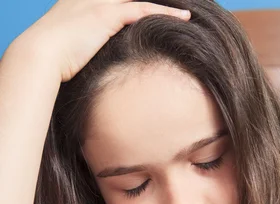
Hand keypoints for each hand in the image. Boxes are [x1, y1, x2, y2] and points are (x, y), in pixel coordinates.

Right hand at [15, 0, 189, 81]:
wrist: (40, 55)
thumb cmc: (50, 60)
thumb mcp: (67, 50)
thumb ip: (82, 50)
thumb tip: (93, 67)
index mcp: (80, 3)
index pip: (117, 0)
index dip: (133, 4)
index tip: (151, 9)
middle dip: (151, 1)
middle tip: (176, 6)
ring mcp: (99, 3)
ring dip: (164, 4)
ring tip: (184, 10)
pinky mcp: (107, 14)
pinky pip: (143, 9)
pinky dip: (165, 13)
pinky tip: (183, 17)